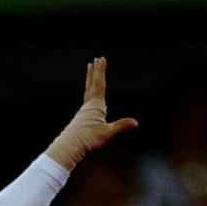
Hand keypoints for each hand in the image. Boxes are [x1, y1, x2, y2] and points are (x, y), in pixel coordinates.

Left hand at [47, 57, 137, 171]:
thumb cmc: (88, 139)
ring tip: (90, 71)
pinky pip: (86, 100)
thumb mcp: (107, 132)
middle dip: (94, 72)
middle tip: (94, 60)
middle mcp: (89, 105)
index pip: (99, 83)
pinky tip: (90, 96)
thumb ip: (121, 126)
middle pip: (91, 84)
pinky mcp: (81, 117)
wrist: (70, 147)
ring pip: (87, 91)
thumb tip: (135, 123)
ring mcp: (84, 111)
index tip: (101, 58)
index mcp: (96, 105)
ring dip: (90, 80)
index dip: (101, 71)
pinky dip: (89, 92)